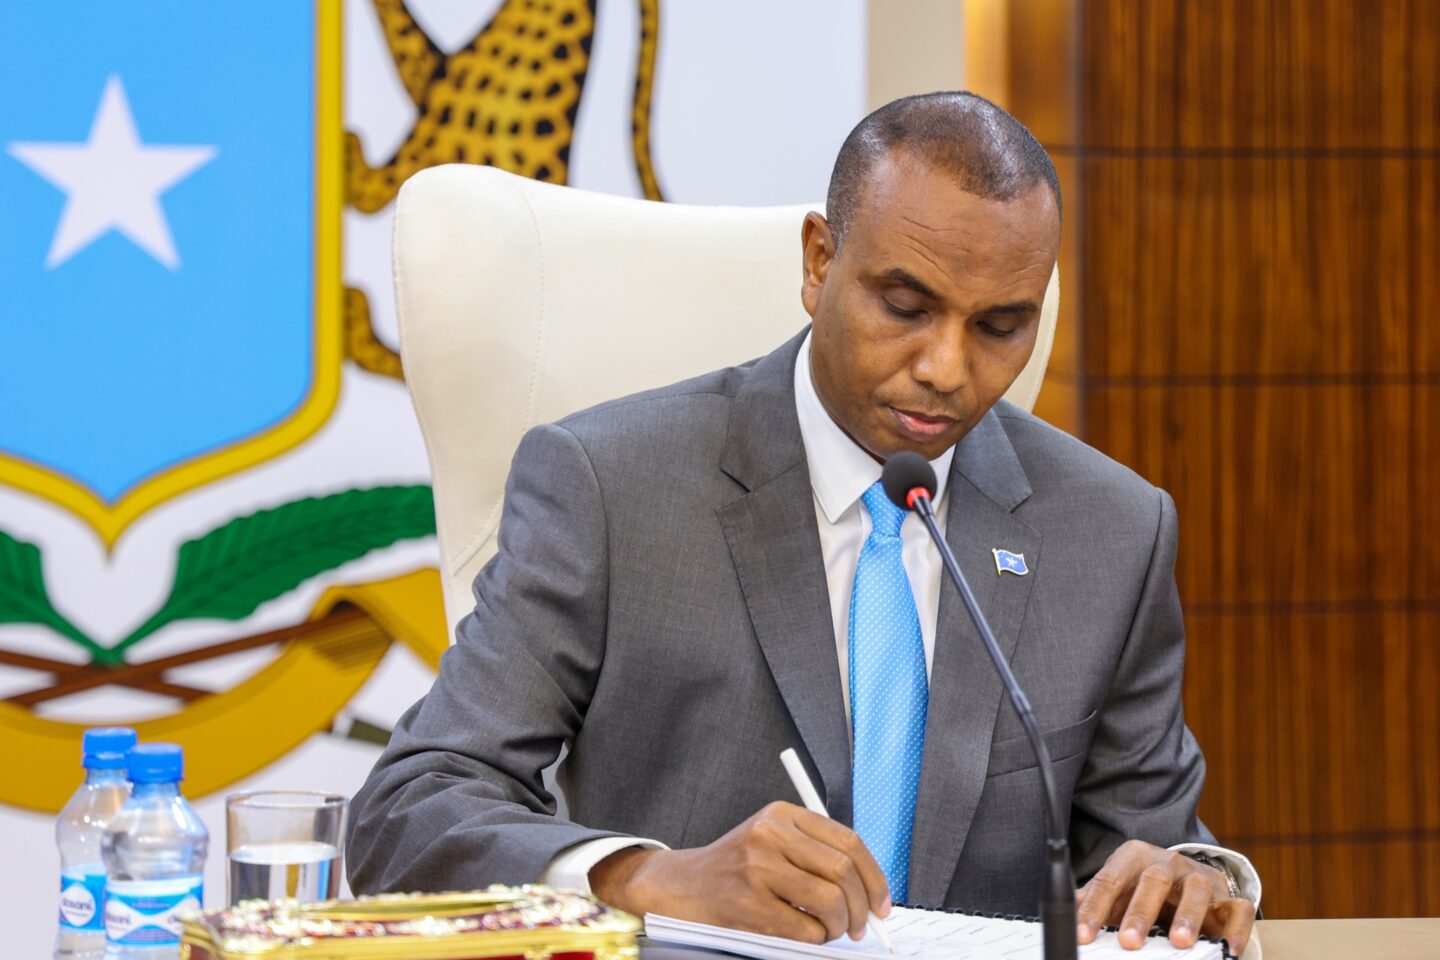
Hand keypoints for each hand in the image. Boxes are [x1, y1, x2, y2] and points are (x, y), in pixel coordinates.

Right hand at [588, 801, 891, 943]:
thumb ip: (815, 852)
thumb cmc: (737, 868)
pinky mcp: (747, 902)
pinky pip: (805, 928)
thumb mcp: (772, 841)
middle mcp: (770, 834)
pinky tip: (807, 935)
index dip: (875, 877)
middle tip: (862, 926)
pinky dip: (816, 938)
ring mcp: (757, 867)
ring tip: (833, 932)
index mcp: (782, 814)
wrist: (680, 886)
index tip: (882, 903)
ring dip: (840, 926)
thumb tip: (871, 889)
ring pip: (829, 900)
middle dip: (862, 906)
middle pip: (843, 871)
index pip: (849, 842)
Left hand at [1076, 840, 1255, 955]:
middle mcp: (1167, 862)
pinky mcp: (1229, 897)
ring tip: (1179, 942)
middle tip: (1128, 941)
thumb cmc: (1143, 890)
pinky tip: (1226, 950)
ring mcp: (1200, 877)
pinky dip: (1235, 930)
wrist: (1187, 881)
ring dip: (1188, 916)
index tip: (1084, 934)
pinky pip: (1238, 909)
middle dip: (1140, 912)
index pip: (1109, 880)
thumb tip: (1061, 917)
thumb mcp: (1117, 890)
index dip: (1095, 908)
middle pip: (1152, 881)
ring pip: (1197, 890)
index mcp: (1133, 858)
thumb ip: (1092, 901)